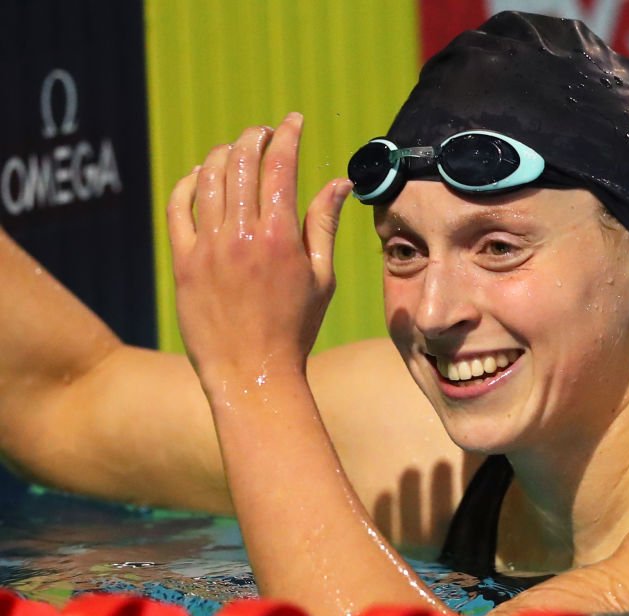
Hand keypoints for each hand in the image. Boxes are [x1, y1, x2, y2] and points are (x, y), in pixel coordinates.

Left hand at [166, 113, 351, 392]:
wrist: (252, 372)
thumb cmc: (295, 328)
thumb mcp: (322, 277)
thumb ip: (324, 225)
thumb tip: (340, 183)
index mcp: (280, 237)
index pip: (280, 166)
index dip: (286, 135)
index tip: (292, 120)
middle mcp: (241, 235)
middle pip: (242, 163)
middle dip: (254, 138)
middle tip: (263, 132)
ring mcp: (208, 247)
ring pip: (210, 179)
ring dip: (224, 155)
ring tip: (236, 150)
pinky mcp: (183, 262)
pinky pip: (179, 207)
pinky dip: (189, 183)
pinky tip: (201, 176)